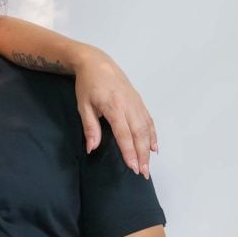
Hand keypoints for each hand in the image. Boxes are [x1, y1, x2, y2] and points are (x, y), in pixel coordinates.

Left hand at [74, 49, 156, 177]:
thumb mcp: (83, 105)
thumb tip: (92, 148)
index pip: (124, 134)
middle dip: (142, 155)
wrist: (97, 63)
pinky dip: (153, 135)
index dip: (129, 151)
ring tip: (148, 165)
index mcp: (114, 106)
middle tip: (143, 173)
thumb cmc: (87, 84)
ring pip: (147, 128)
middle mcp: (129, 105)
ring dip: (149, 148)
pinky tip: (154, 147)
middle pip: (139, 134)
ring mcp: (136, 103)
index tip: (132, 167)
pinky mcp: (139, 101)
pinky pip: (149, 120)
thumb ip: (90, 127)